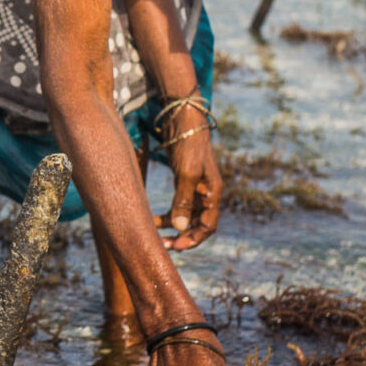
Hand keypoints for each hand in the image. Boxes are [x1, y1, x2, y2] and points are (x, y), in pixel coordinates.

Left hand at [156, 106, 222, 250]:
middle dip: (181, 236)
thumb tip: (179, 228)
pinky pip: (178, 205)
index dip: (194, 239)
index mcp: (212, 193)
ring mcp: (195, 188)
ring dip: (172, 227)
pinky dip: (167, 214)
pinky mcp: (183, 181)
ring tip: (154, 232)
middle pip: (197, 224)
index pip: (208, 226)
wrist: (183, 119)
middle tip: (163, 245)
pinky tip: (153, 218)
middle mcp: (206, 193)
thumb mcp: (187, 173)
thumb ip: (183, 201)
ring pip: (185, 216)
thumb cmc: (188, 145)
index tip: (176, 245)